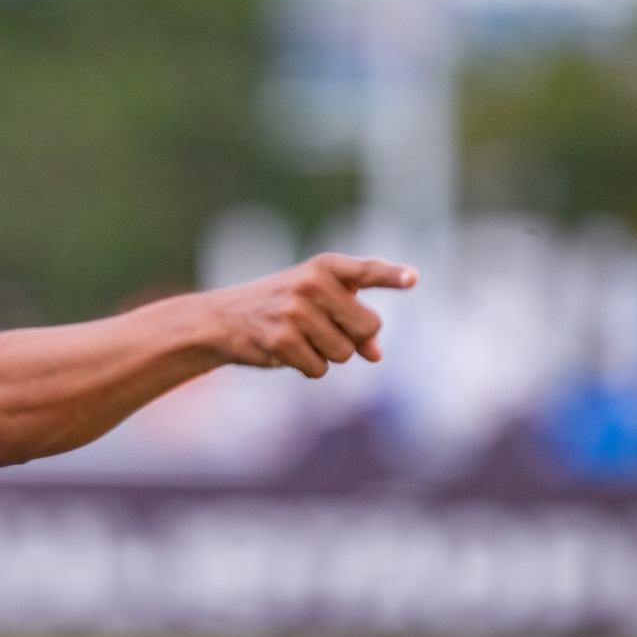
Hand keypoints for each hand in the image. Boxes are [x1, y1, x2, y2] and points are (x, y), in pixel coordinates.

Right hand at [211, 253, 416, 377]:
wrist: (224, 319)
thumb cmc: (281, 307)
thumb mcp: (318, 302)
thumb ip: (353, 321)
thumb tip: (376, 356)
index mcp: (324, 267)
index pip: (366, 271)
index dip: (391, 276)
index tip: (412, 279)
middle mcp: (311, 285)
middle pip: (369, 326)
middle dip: (354, 337)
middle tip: (324, 329)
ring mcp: (295, 313)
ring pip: (345, 353)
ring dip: (328, 354)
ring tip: (301, 338)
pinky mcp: (281, 341)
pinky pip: (320, 369)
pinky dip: (308, 367)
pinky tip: (287, 352)